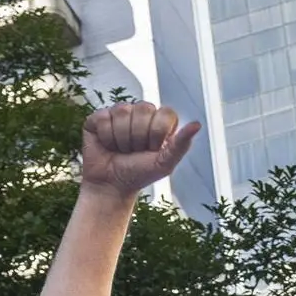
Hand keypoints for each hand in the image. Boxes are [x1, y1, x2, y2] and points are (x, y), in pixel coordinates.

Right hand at [79, 102, 200, 201]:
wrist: (111, 186)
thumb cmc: (139, 174)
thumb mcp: (164, 163)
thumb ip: (181, 144)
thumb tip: (197, 124)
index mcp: (160, 120)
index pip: (165, 113)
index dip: (157, 134)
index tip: (152, 149)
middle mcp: (140, 112)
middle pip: (143, 109)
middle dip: (139, 137)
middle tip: (135, 150)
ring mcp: (118, 113)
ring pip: (122, 111)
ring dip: (121, 138)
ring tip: (121, 149)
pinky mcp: (98, 118)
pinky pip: (103, 118)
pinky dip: (105, 137)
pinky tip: (107, 145)